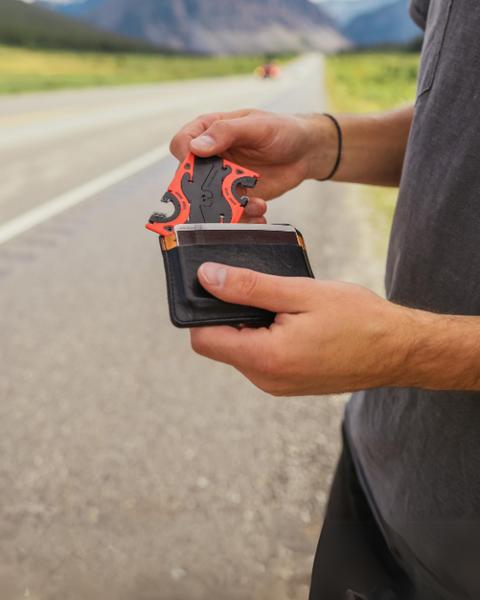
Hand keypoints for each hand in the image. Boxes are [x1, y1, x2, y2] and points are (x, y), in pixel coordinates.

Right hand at [170, 109, 337, 204]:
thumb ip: (226, 132)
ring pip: (210, 200)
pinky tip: (260, 213)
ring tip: (253, 205)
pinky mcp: (237, 196)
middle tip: (220, 199)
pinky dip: (244, 217)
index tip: (197, 166)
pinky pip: (231, 211)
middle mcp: (212, 157)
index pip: (182, 143)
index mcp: (210, 131)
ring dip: (226, 208)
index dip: (184, 156)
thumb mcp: (257, 126)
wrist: (306, 152)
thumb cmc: (282, 130)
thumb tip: (196, 147)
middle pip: (190, 178)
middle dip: (202, 193)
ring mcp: (223, 178)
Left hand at [190, 263, 414, 395]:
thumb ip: (249, 286)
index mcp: (265, 359)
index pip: (203, 339)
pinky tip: (293, 319)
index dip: (203, 309)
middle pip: (221, 343)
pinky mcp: (289, 383)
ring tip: (284, 303)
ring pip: (241, 349)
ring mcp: (278, 385)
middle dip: (230, 313)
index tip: (218, 283)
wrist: (399, 350)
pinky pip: (262, 357)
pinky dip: (267, 335)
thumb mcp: (300, 293)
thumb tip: (208, 277)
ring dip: (251, 323)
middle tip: (261, 287)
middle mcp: (266, 380)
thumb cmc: (359, 320)